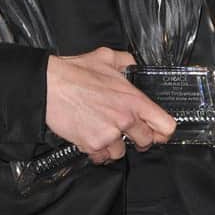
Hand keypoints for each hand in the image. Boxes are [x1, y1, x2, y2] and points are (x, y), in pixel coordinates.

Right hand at [46, 47, 176, 164]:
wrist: (49, 85)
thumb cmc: (74, 72)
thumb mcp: (106, 57)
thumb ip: (126, 62)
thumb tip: (133, 66)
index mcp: (132, 99)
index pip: (165, 125)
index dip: (163, 130)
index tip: (158, 131)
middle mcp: (124, 119)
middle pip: (146, 142)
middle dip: (137, 137)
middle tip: (126, 130)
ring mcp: (108, 134)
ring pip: (121, 151)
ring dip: (114, 144)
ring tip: (103, 130)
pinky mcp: (92, 144)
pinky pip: (101, 157)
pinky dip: (97, 151)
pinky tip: (91, 136)